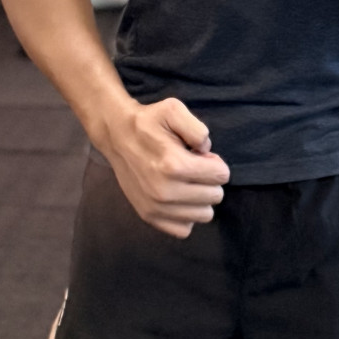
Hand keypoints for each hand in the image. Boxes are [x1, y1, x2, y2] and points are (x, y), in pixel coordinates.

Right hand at [105, 97, 229, 238]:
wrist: (117, 135)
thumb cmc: (149, 121)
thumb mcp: (174, 109)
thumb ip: (198, 129)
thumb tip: (207, 152)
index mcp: (174, 165)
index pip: (221, 175)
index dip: (215, 162)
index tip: (201, 155)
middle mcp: (165, 191)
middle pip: (215, 196)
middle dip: (210, 179)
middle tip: (193, 166)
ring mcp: (156, 207)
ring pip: (204, 215)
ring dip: (200, 198)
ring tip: (187, 181)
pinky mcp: (149, 216)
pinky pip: (184, 229)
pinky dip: (186, 214)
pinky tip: (179, 197)